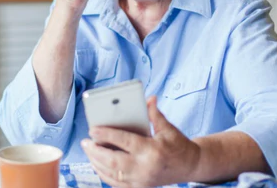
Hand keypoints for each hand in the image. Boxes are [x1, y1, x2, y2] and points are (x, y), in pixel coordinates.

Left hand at [81, 96, 199, 186]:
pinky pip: (116, 182)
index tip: (92, 129)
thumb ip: (154, 114)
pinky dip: (103, 173)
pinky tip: (97, 163)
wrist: (190, 167)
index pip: (124, 142)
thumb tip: (149, 98)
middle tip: (85, 141)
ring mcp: (141, 180)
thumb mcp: (168, 128)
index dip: (106, 135)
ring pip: (111, 173)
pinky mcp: (139, 187)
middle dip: (95, 151)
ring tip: (88, 150)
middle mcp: (145, 168)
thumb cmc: (178, 145)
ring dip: (96, 162)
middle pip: (113, 161)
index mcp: (152, 150)